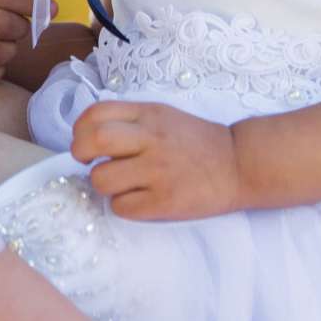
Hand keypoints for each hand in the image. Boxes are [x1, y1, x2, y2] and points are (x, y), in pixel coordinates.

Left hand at [71, 99, 243, 220]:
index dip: (80, 129)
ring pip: (102, 179)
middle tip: (89, 163)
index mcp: (149, 115)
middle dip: (80, 154)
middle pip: (94, 141)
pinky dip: (123, 205)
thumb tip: (90, 137)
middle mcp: (152, 140)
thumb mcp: (165, 116)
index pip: (97, 113)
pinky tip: (137, 199)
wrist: (239, 164)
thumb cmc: (197, 142)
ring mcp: (158, 172)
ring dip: (104, 184)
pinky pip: (122, 207)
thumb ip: (131, 121)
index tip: (86, 141)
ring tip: (120, 184)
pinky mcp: (164, 202)